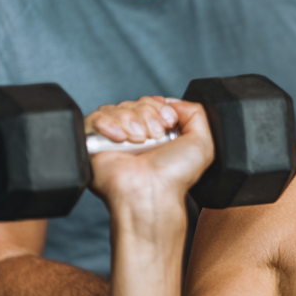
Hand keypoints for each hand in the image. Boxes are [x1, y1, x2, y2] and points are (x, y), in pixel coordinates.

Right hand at [85, 97, 214, 223]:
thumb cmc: (174, 175)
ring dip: (131, 121)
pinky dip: (109, 124)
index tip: (168, 122)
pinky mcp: (94, 142)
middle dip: (148, 115)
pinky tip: (120, 138)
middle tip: (154, 135)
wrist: (150, 193)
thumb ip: (196, 113)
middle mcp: (135, 133)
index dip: (160, 107)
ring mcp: (114, 138)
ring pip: (117, 108)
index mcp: (157, 132)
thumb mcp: (202, 142)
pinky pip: (95, 117)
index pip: (152, 102)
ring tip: (139, 141)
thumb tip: (174, 102)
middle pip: (135, 103)